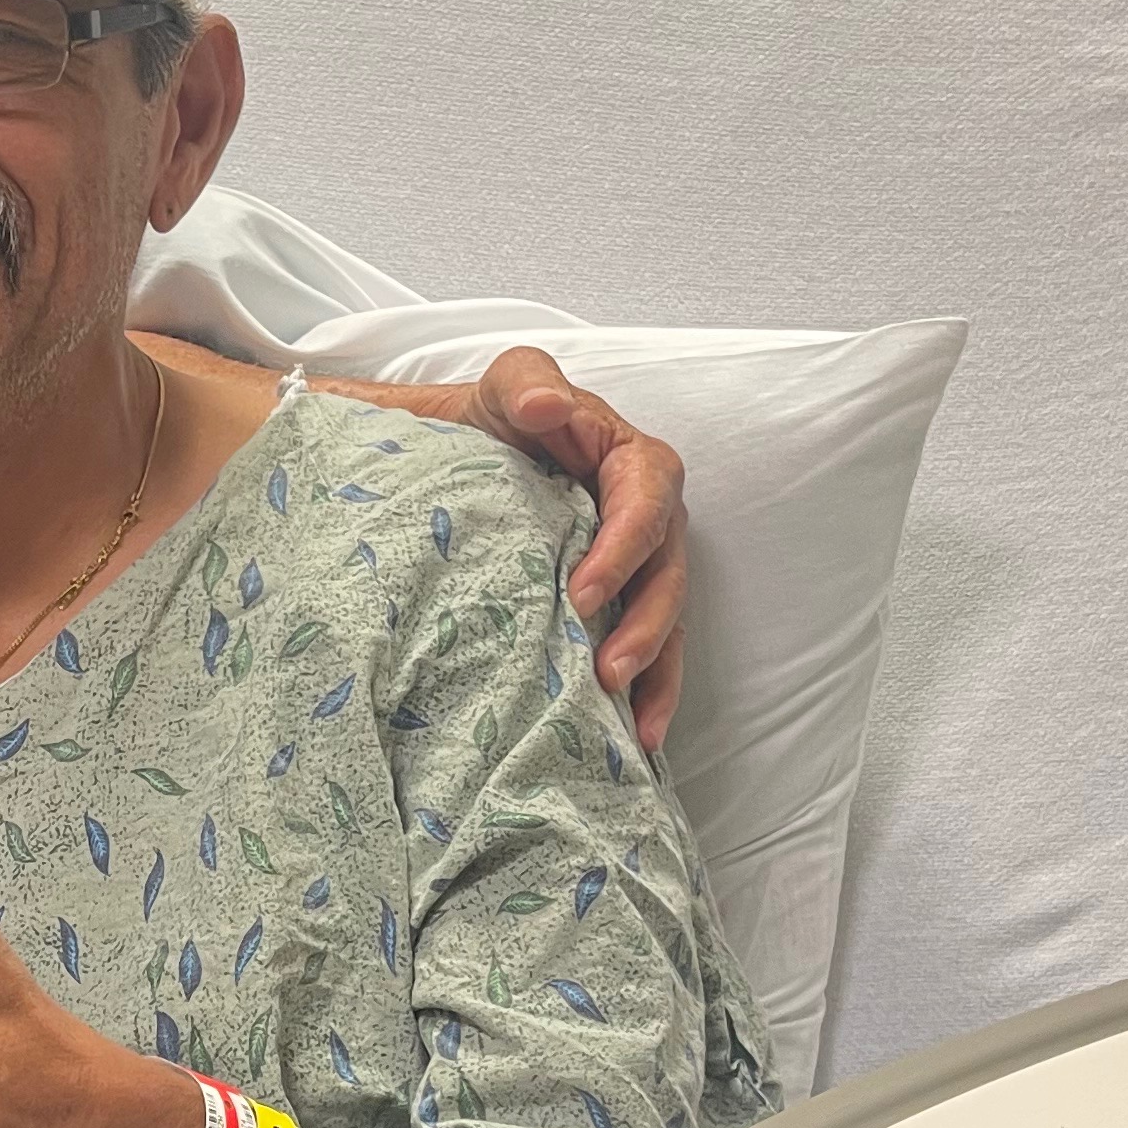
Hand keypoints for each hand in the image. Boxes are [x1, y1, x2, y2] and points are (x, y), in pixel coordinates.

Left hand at [469, 350, 688, 748]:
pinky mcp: (620, 603)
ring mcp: (637, 564)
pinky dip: (650, 695)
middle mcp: (645, 515)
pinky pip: (650, 650)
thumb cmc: (489, 419)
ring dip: (655, 673)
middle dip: (644, 626)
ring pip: (666, 620)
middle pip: (667, 571)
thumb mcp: (503, 386)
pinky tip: (637, 742)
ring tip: (633, 724)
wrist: (461, 457)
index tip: (581, 594)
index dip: (623, 549)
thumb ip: (524, 384)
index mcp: (628, 460)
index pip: (646, 501)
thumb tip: (547, 405)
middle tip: (608, 670)